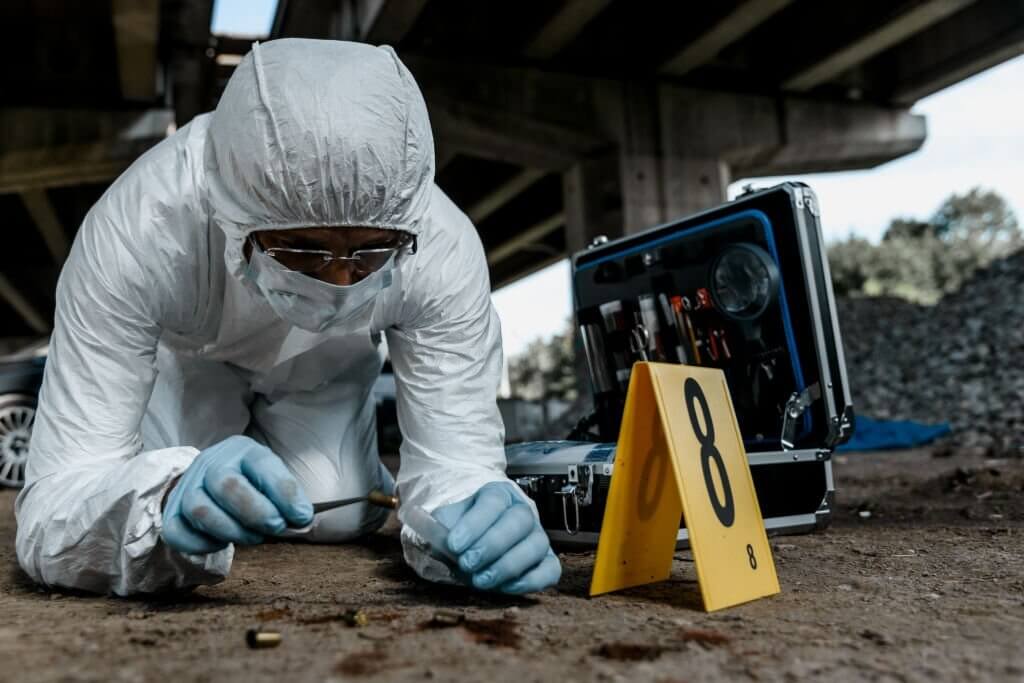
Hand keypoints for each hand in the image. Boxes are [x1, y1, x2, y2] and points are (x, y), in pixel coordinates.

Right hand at [161, 435, 312, 554]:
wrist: (209, 483)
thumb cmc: (251, 484)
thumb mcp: (272, 479)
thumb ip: (287, 499)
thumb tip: (303, 522)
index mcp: (242, 449)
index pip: (263, 465)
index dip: (285, 493)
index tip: (302, 517)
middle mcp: (211, 463)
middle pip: (228, 485)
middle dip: (257, 513)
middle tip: (276, 528)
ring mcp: (188, 487)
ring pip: (202, 511)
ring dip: (233, 532)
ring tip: (253, 537)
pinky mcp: (171, 512)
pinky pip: (178, 533)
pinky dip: (203, 545)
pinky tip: (221, 543)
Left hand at [432, 481, 560, 593]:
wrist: (474, 542)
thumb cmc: (461, 532)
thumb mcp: (446, 525)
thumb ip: (440, 532)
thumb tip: (437, 544)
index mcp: (497, 494)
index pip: (493, 502)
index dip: (475, 523)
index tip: (454, 545)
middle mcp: (522, 511)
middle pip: (520, 520)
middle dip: (493, 545)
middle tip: (468, 563)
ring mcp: (537, 536)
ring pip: (536, 545)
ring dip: (508, 566)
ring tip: (482, 581)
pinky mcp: (547, 561)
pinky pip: (550, 570)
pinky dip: (531, 581)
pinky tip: (506, 588)